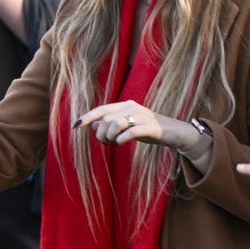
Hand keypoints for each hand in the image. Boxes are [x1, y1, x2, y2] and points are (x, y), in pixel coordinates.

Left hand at [74, 100, 197, 150]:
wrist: (174, 132)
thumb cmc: (148, 129)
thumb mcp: (128, 126)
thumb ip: (111, 124)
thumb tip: (92, 125)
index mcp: (126, 105)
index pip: (102, 109)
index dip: (88, 117)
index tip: (76, 125)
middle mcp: (133, 107)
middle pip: (107, 119)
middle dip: (101, 133)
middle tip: (105, 143)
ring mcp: (143, 116)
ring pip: (116, 123)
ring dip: (110, 136)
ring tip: (113, 143)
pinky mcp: (151, 127)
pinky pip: (131, 132)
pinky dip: (122, 139)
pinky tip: (121, 143)